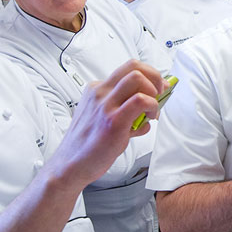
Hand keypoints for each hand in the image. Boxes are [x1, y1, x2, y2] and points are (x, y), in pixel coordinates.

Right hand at [48, 61, 162, 188]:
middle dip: (155, 77)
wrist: (71, 165)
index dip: (149, 75)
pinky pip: (140, 100)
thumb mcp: (102, 120)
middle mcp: (99, 93)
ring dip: (153, 91)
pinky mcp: (113, 120)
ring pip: (137, 78)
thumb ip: (125, 114)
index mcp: (96, 90)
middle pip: (134, 67)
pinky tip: (149, 119)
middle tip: (161, 93)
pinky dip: (152, 106)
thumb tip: (147, 116)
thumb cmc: (87, 146)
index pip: (127, 69)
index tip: (159, 86)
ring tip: (152, 111)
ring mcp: (105, 105)